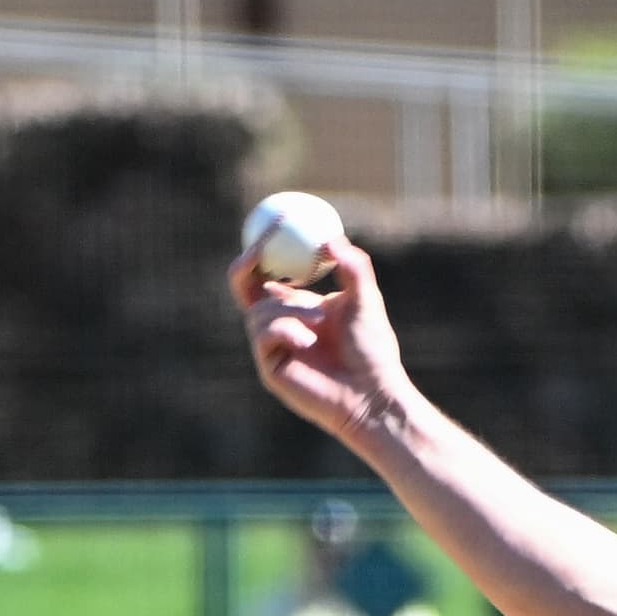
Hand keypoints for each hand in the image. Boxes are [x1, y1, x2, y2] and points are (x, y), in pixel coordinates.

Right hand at [233, 237, 404, 453]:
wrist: (373, 394)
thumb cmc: (372, 350)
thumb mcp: (366, 300)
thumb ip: (354, 268)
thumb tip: (333, 238)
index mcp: (297, 305)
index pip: (269, 271)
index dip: (264, 246)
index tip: (277, 221)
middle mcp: (279, 324)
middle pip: (244, 287)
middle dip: (245, 265)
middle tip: (259, 250)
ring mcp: (271, 347)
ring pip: (260, 311)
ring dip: (289, 309)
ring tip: (320, 323)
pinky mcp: (269, 368)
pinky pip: (264, 335)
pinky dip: (285, 330)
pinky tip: (308, 341)